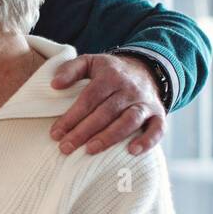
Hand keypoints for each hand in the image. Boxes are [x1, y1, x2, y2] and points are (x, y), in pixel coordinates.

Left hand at [49, 53, 165, 155]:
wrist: (146, 69)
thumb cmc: (111, 72)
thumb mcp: (90, 62)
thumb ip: (70, 69)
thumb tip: (54, 85)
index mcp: (110, 76)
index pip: (89, 98)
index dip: (71, 116)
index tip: (56, 133)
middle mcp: (129, 89)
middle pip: (105, 112)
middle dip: (84, 131)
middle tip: (66, 147)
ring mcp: (145, 102)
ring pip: (129, 121)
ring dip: (109, 137)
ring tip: (90, 150)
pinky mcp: (158, 114)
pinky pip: (157, 129)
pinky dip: (148, 140)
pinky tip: (132, 151)